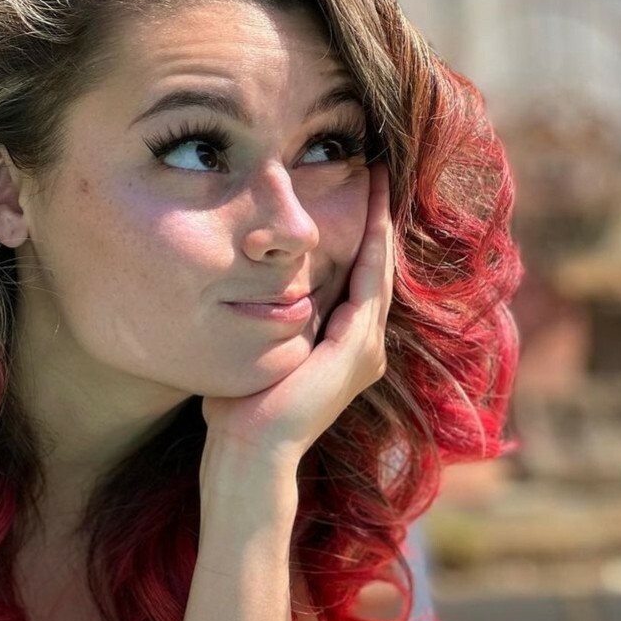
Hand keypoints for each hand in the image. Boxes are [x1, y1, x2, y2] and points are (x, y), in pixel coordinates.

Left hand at [201, 159, 394, 473]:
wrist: (249, 451)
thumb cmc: (240, 410)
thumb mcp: (259, 349)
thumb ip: (267, 320)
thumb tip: (245, 288)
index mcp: (342, 347)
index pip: (355, 277)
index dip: (358, 233)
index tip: (353, 190)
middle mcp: (363, 347)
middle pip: (375, 266)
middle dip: (376, 218)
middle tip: (376, 168)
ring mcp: (365, 350)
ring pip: (378, 269)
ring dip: (379, 224)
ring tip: (378, 179)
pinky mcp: (357, 351)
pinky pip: (368, 285)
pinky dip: (372, 249)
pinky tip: (373, 217)